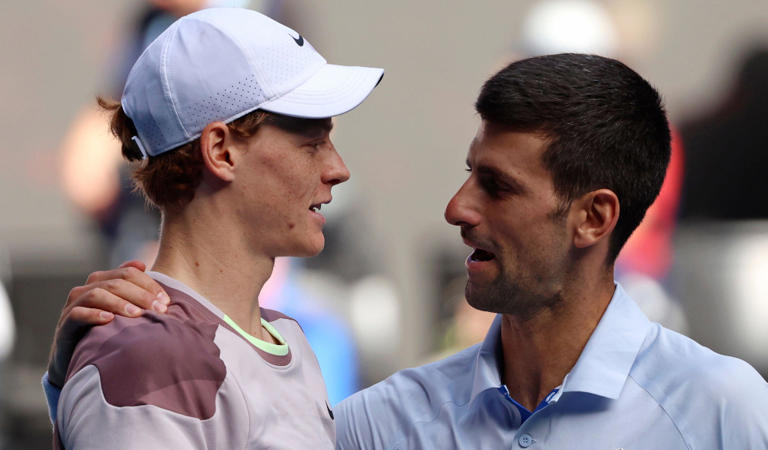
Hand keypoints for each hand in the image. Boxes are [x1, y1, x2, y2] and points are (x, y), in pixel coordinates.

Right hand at [47, 261, 169, 386]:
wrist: (76, 360)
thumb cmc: (106, 332)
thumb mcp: (122, 310)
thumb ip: (132, 288)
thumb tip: (142, 264)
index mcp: (102, 281)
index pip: (127, 272)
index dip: (148, 284)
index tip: (166, 301)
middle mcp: (86, 290)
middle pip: (115, 282)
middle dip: (140, 295)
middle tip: (159, 309)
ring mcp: (73, 306)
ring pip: (96, 294)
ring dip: (119, 303)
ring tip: (138, 315)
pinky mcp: (65, 326)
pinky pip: (77, 314)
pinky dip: (94, 314)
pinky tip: (110, 320)